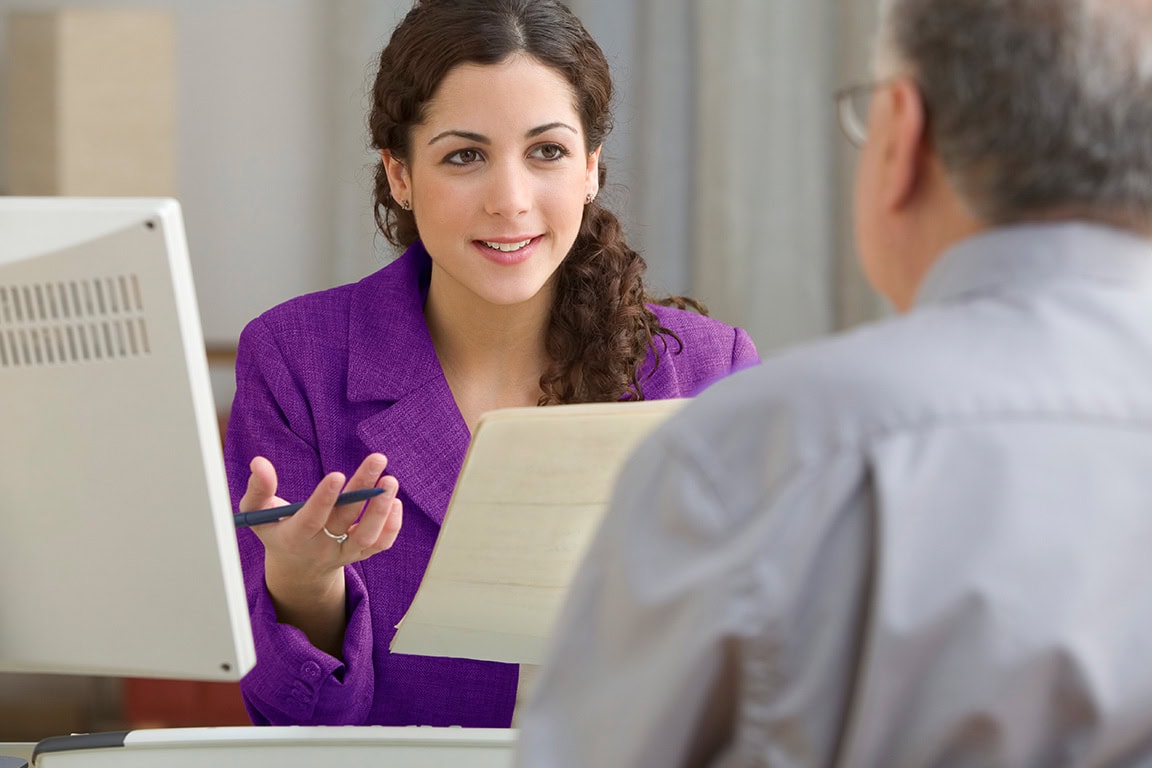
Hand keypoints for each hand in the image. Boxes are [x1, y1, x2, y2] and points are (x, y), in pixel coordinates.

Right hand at [239, 454, 402, 654]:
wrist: (298, 566)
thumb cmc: (276, 529)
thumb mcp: (258, 513)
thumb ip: (258, 489)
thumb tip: (259, 462)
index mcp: (294, 537)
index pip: (311, 520)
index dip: (324, 498)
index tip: (337, 474)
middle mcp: (321, 547)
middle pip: (344, 519)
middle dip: (362, 488)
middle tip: (377, 459)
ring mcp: (344, 553)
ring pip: (367, 536)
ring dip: (381, 509)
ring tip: (391, 480)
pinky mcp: (361, 553)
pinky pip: (381, 544)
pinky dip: (392, 526)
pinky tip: (396, 501)